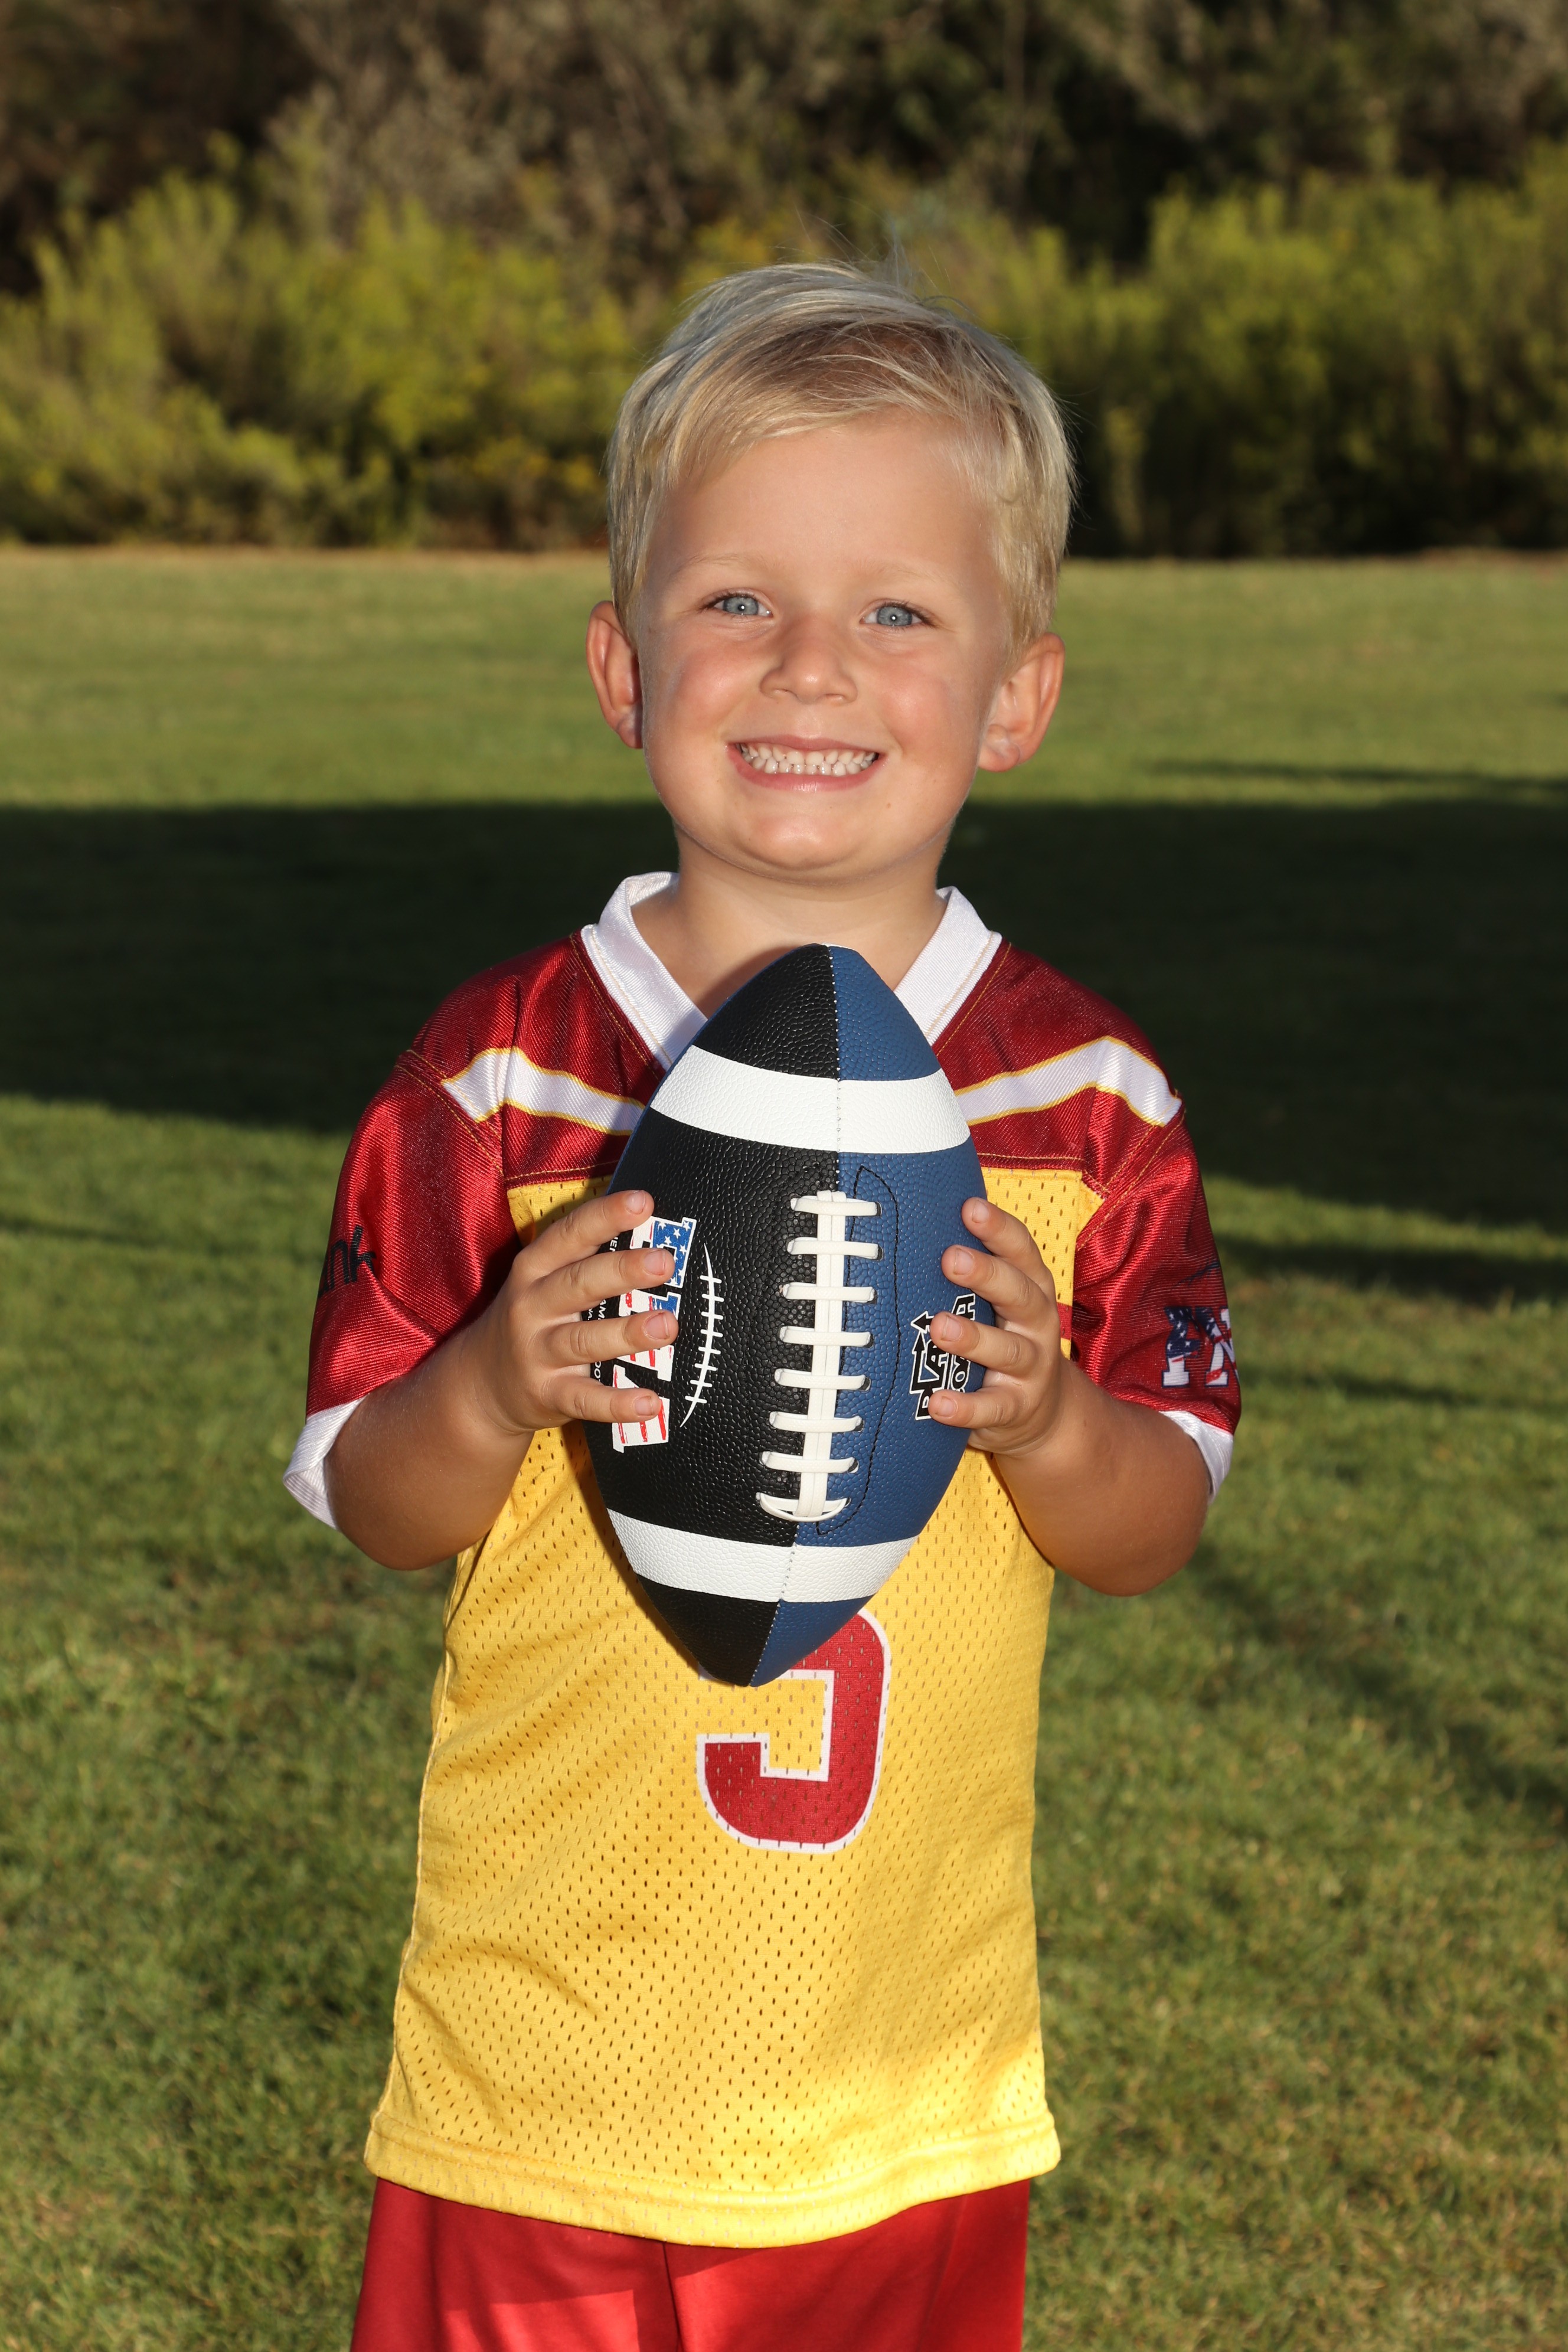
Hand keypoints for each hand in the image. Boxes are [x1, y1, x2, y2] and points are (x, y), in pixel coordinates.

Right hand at [467, 1188, 676, 1438]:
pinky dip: (618, 1403)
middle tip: (664, 1262)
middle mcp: (532, 1306)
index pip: (570, 1235)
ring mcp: (537, 1352)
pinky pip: (586, 1399)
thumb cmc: (531, 1321)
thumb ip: (586, 1260)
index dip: (605, 1217)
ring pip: (584, 1340)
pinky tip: (651, 1402)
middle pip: (578, 1283)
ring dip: (627, 1333)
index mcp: (535, 1269)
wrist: (480, 1384)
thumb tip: (652, 1238)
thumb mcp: (543, 1282)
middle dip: (622, 1270)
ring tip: (667, 1326)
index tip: (642, 1202)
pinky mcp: (547, 1393)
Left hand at [925, 1197, 1067, 1458]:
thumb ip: (976, 1275)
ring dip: (973, 1338)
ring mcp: (1031, 1368)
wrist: (1046, 1413)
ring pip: (1007, 1350)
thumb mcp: (1003, 1304)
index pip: (1021, 1251)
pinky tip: (938, 1403)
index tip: (970, 1207)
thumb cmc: (1007, 1340)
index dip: (999, 1228)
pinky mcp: (1016, 1408)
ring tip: (940, 1328)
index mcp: (1032, 1288)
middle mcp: (1037, 1323)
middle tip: (951, 1259)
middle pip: (1018, 1293)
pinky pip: (992, 1407)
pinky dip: (966, 1407)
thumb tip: (919, 1225)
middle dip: (986, 1274)